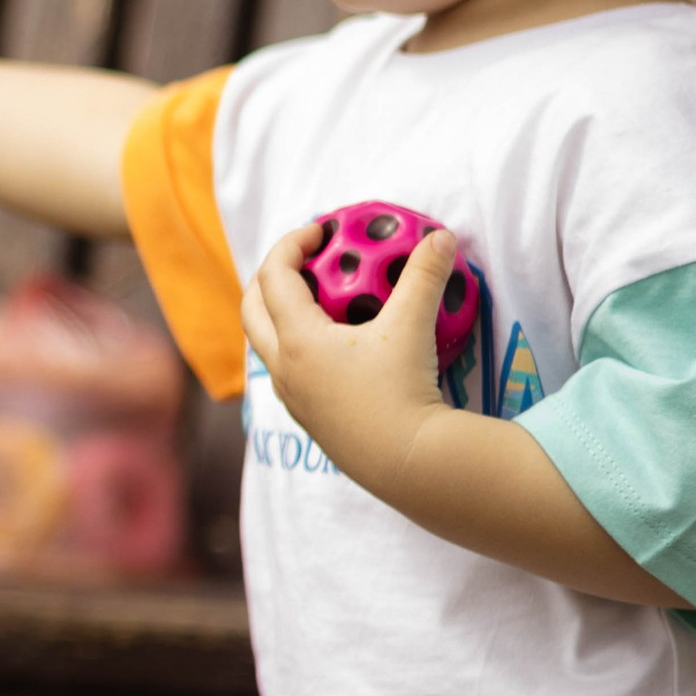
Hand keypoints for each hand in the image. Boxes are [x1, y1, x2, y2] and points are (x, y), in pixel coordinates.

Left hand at [240, 217, 457, 498]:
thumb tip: (443, 236)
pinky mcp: (311, 419)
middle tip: (305, 260)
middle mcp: (285, 368)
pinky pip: (291, 371)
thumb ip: (424, 276)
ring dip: (282, 314)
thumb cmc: (402, 393)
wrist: (407, 465)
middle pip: (252, 310)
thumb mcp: (413, 327)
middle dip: (271, 277)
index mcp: (297, 340)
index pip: (274, 276)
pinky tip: (340, 346)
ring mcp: (294, 397)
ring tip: (321, 299)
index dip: (291, 244)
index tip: (320, 230)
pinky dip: (302, 346)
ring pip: (269, 344)